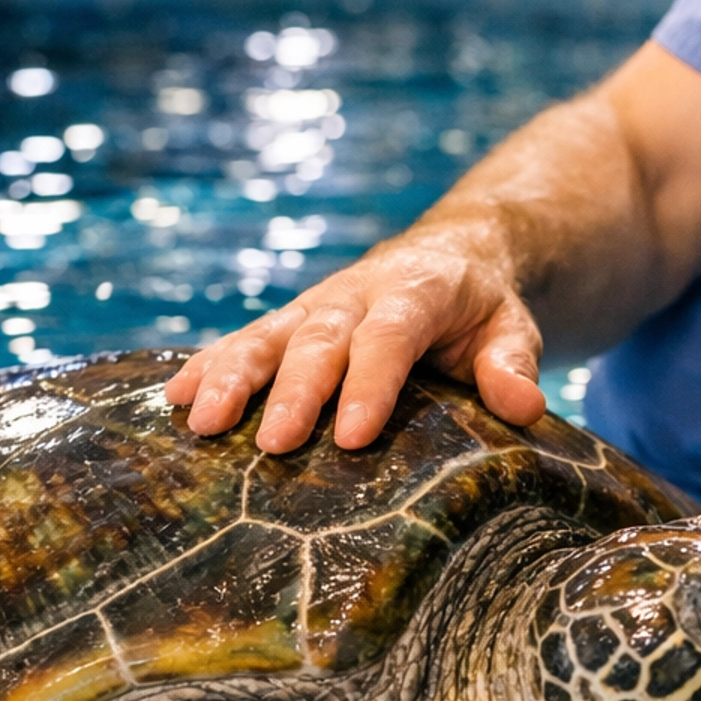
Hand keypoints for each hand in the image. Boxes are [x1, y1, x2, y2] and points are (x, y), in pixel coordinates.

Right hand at [163, 217, 545, 452]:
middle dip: (296, 391)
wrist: (450, 255)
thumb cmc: (482, 308)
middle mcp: (357, 292)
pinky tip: (176, 400)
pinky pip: (244, 341)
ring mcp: (316, 305)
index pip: (392, 335)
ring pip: (269, 335)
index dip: (371, 382)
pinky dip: (209, 366)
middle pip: (322, 339)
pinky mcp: (290, 321)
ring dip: (233, 376)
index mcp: (419, 290)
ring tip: (202, 422)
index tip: (353, 435)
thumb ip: (513, 365)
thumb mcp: (513, 328)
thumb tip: (524, 407)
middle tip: (274, 445)